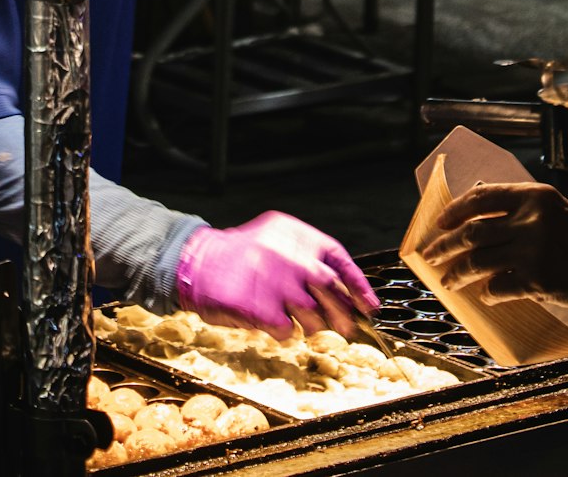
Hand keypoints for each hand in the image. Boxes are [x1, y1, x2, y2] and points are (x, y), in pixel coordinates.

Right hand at [175, 211, 378, 340]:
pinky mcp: (259, 308)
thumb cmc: (241, 254)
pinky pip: (285, 330)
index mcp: (295, 235)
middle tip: (346, 327)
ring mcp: (275, 282)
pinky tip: (274, 325)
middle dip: (342, 312)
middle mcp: (289, 255)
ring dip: (312, 325)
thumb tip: (343, 288)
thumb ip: (305, 255)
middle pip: (331, 289)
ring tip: (301, 323)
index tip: (369, 306)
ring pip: (312, 315)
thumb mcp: (275, 238)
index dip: (357, 284)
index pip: (338, 259)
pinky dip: (283, 332)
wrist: (198, 262)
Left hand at [420, 182, 567, 323]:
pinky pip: (497, 287)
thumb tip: (473, 212)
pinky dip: (487, 293)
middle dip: (445, 245)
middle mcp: (531, 219)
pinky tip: (485, 295)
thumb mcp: (553, 210)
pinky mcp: (538, 280)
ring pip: (478, 261)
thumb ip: (518, 208)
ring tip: (448, 281)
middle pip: (472, 232)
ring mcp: (533, 250)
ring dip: (458, 273)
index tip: (439, 224)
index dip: (454, 211)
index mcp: (532, 195)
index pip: (480, 198)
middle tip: (429, 256)